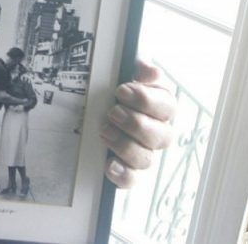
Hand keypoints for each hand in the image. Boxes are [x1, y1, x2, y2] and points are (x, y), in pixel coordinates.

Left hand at [100, 57, 176, 186]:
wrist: (80, 110)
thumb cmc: (107, 90)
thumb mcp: (117, 71)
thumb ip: (135, 67)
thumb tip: (148, 70)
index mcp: (157, 106)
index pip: (167, 105)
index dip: (146, 100)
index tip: (121, 91)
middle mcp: (154, 132)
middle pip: (162, 136)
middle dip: (136, 124)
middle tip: (113, 112)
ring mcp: (141, 152)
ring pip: (146, 159)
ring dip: (125, 146)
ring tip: (104, 132)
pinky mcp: (125, 170)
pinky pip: (131, 179)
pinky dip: (122, 174)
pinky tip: (109, 164)